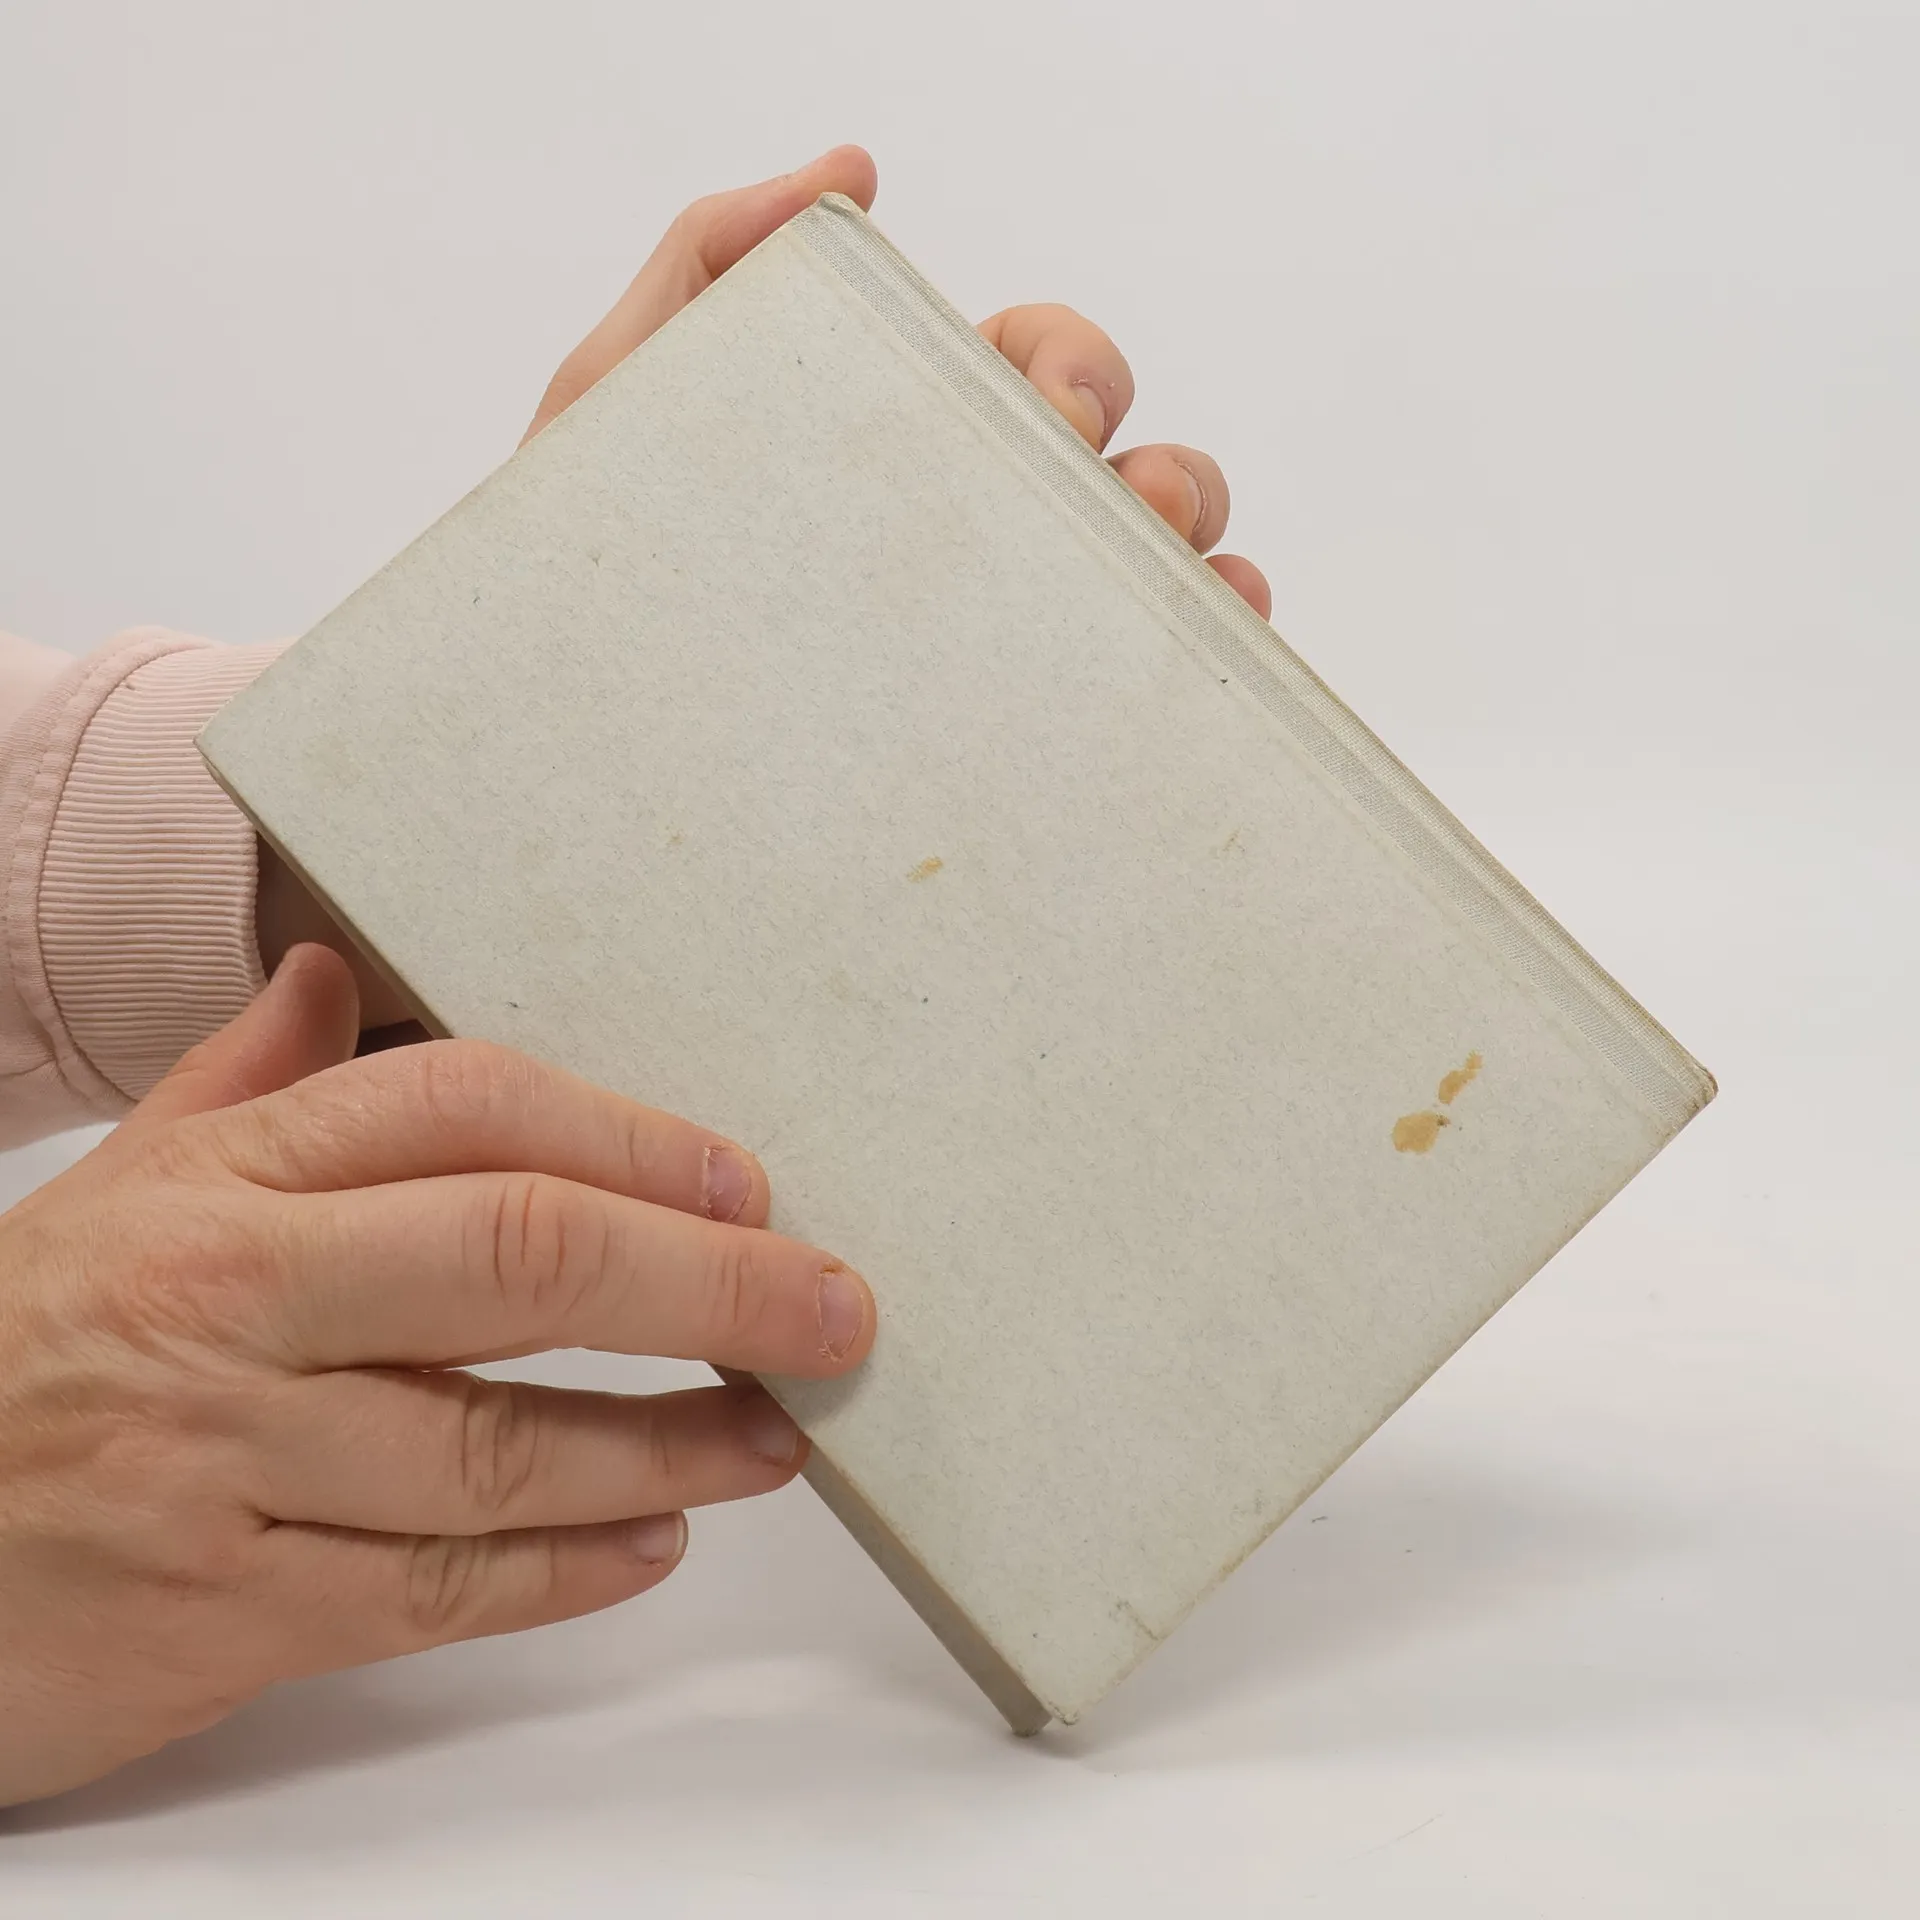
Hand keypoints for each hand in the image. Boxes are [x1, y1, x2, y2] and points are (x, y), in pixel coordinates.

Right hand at [0, 946, 873, 1807]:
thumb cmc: (20, 1350)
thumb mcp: (112, 1190)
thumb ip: (241, 1085)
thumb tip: (332, 968)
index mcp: (220, 1180)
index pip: (462, 1108)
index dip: (626, 1137)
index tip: (746, 1182)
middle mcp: (230, 1303)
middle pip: (514, 1259)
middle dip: (704, 1280)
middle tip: (829, 1305)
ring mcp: (223, 1463)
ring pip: (493, 1447)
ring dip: (662, 1441)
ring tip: (775, 1436)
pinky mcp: (218, 1614)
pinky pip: (430, 1593)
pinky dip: (561, 1575)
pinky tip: (650, 1542)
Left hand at [263, 150, 1270, 1020]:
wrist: (551, 771)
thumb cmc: (572, 595)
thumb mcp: (610, 412)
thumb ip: (708, 266)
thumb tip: (846, 169)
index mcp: (899, 448)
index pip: (1032, 369)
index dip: (1069, 365)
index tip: (1045, 411)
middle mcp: (968, 544)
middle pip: (1123, 463)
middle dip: (1150, 460)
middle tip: (1098, 496)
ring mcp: (998, 645)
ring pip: (1157, 564)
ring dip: (1194, 544)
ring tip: (1163, 568)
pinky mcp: (1011, 744)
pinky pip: (1147, 685)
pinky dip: (1210, 641)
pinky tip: (1211, 633)